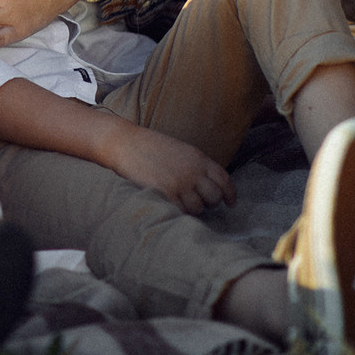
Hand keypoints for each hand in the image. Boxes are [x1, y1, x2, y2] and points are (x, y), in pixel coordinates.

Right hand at [101, 122, 235, 214]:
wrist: (123, 143)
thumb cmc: (148, 146)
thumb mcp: (178, 150)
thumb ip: (195, 165)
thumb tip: (207, 185)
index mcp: (198, 158)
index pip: (224, 179)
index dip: (230, 194)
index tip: (230, 202)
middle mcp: (192, 170)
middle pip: (214, 197)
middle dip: (209, 203)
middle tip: (200, 202)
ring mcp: (180, 182)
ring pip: (198, 208)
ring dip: (192, 208)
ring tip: (180, 202)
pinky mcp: (166, 193)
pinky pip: (181, 211)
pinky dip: (177, 211)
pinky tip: (170, 204)